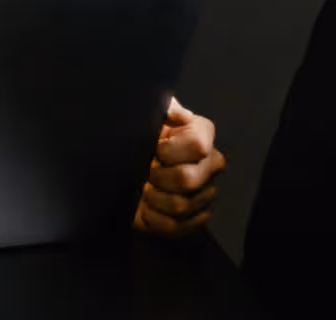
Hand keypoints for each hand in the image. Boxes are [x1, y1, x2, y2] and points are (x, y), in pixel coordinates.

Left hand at [132, 97, 225, 235]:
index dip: (169, 150)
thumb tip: (179, 113)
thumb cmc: (138, 138)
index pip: (198, 145)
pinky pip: (175, 227)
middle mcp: (210, 164)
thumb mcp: (147, 115)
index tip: (154, 148)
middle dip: (158, 176)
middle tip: (144, 171)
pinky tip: (144, 206)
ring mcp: (205, 194)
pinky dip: (152, 218)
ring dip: (152, 198)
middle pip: (188, 179)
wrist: (125, 166)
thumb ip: (164, 107)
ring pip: (181, 205)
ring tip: (142, 187)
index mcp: (201, 134)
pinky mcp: (195, 219)